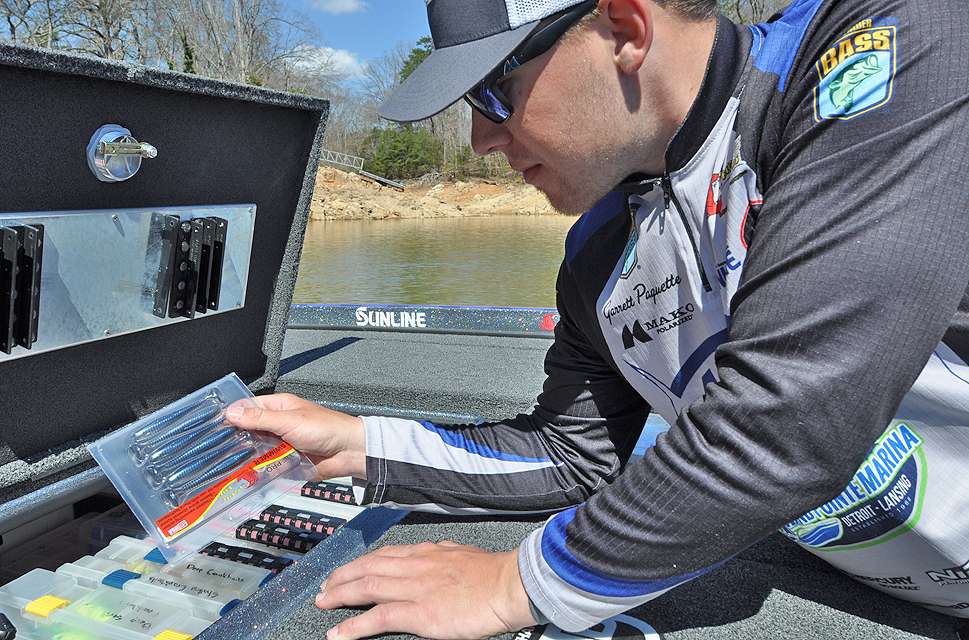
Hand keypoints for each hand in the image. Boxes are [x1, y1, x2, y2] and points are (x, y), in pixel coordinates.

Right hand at [224, 393, 366, 479]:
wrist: (349, 452)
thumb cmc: (327, 428)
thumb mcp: (289, 421)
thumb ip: (260, 419)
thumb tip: (232, 412)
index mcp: (278, 407)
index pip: (247, 408)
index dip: (231, 416)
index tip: (212, 426)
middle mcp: (277, 424)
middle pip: (248, 431)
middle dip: (235, 439)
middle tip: (215, 448)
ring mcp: (280, 443)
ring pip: (255, 450)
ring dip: (245, 456)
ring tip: (225, 463)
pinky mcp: (285, 461)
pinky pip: (266, 465)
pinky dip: (257, 469)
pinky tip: (244, 474)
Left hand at [317, 542, 536, 639]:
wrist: (510, 585)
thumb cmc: (494, 573)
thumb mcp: (462, 554)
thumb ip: (442, 555)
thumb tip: (434, 554)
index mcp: (427, 552)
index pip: (385, 555)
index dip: (362, 563)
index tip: (348, 569)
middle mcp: (415, 565)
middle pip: (368, 567)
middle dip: (342, 576)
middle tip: (324, 586)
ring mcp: (415, 588)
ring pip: (366, 587)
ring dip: (339, 595)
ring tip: (322, 602)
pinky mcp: (419, 613)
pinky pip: (378, 618)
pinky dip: (353, 625)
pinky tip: (338, 633)